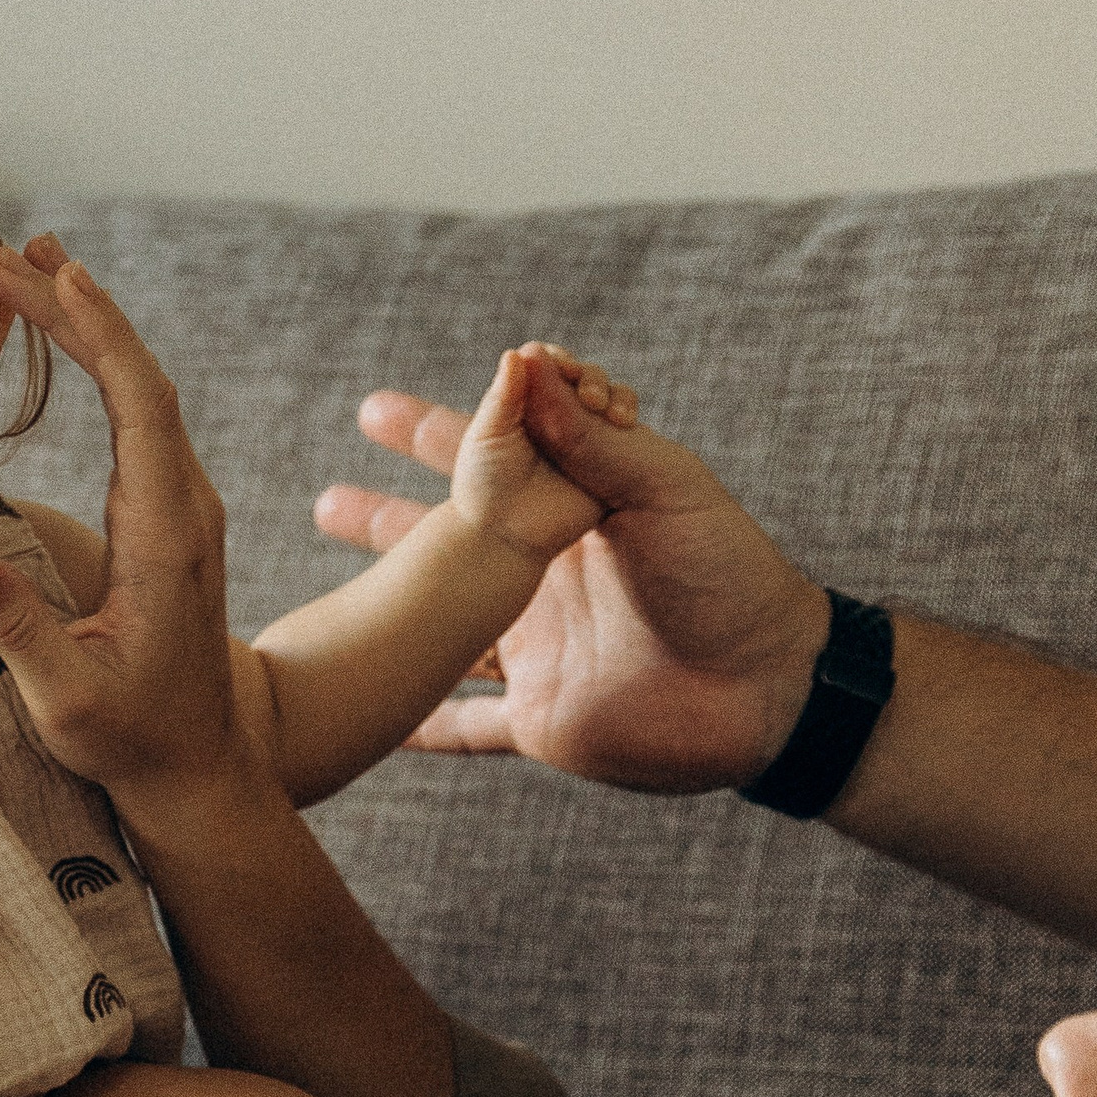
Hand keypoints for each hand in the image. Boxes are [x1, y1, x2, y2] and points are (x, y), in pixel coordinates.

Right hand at [0, 234, 245, 813]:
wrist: (197, 770)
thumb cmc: (130, 742)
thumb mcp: (67, 701)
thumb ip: (21, 636)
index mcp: (167, 536)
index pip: (141, 406)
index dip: (99, 334)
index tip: (53, 275)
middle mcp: (186, 509)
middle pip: (140, 379)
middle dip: (78, 309)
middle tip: (10, 252)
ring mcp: (183, 510)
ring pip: (142, 391)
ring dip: (89, 327)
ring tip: (30, 269)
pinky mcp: (169, 518)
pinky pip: (139, 417)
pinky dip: (100, 366)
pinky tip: (68, 339)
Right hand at [314, 354, 831, 790]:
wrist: (772, 691)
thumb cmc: (734, 577)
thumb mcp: (665, 489)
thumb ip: (587, 440)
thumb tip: (520, 368)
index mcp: (572, 517)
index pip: (487, 461)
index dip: (432, 433)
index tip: (375, 413)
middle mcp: (545, 582)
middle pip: (443, 545)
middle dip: (384, 521)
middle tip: (325, 499)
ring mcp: (538, 653)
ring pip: (440, 630)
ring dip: (387, 614)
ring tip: (324, 606)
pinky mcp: (539, 721)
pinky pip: (465, 728)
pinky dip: (419, 726)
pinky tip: (373, 720)